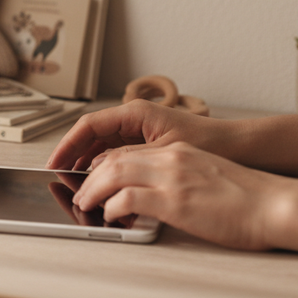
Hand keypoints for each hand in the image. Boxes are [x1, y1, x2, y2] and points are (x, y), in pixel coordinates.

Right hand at [47, 100, 225, 170]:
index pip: (89, 125)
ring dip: (87, 162)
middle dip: (74, 155)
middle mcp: (134, 119)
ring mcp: (140, 131)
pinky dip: (104, 167)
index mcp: (136, 114)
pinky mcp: (147, 145)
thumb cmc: (211, 144)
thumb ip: (129, 159)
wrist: (243, 149)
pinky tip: (100, 182)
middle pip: (92, 135)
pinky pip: (117, 154)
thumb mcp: (165, 153)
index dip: (68, 144)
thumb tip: (98, 167)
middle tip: (58, 176)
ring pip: (102, 146)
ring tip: (76, 183)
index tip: (55, 163)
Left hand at [70, 142, 291, 250]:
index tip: (89, 181)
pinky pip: (127, 197)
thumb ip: (177, 180)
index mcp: (177, 152)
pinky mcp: (175, 200)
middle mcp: (171, 159)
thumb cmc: (248, 200)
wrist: (276, 206)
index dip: (100, 166)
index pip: (125, 152)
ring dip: (92, 191)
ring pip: (112, 174)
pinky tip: (111, 216)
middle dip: (89, 178)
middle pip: (112, 160)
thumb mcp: (205, 178)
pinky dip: (111, 206)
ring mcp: (171, 177)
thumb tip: (152, 197)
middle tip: (79, 195)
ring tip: (86, 206)